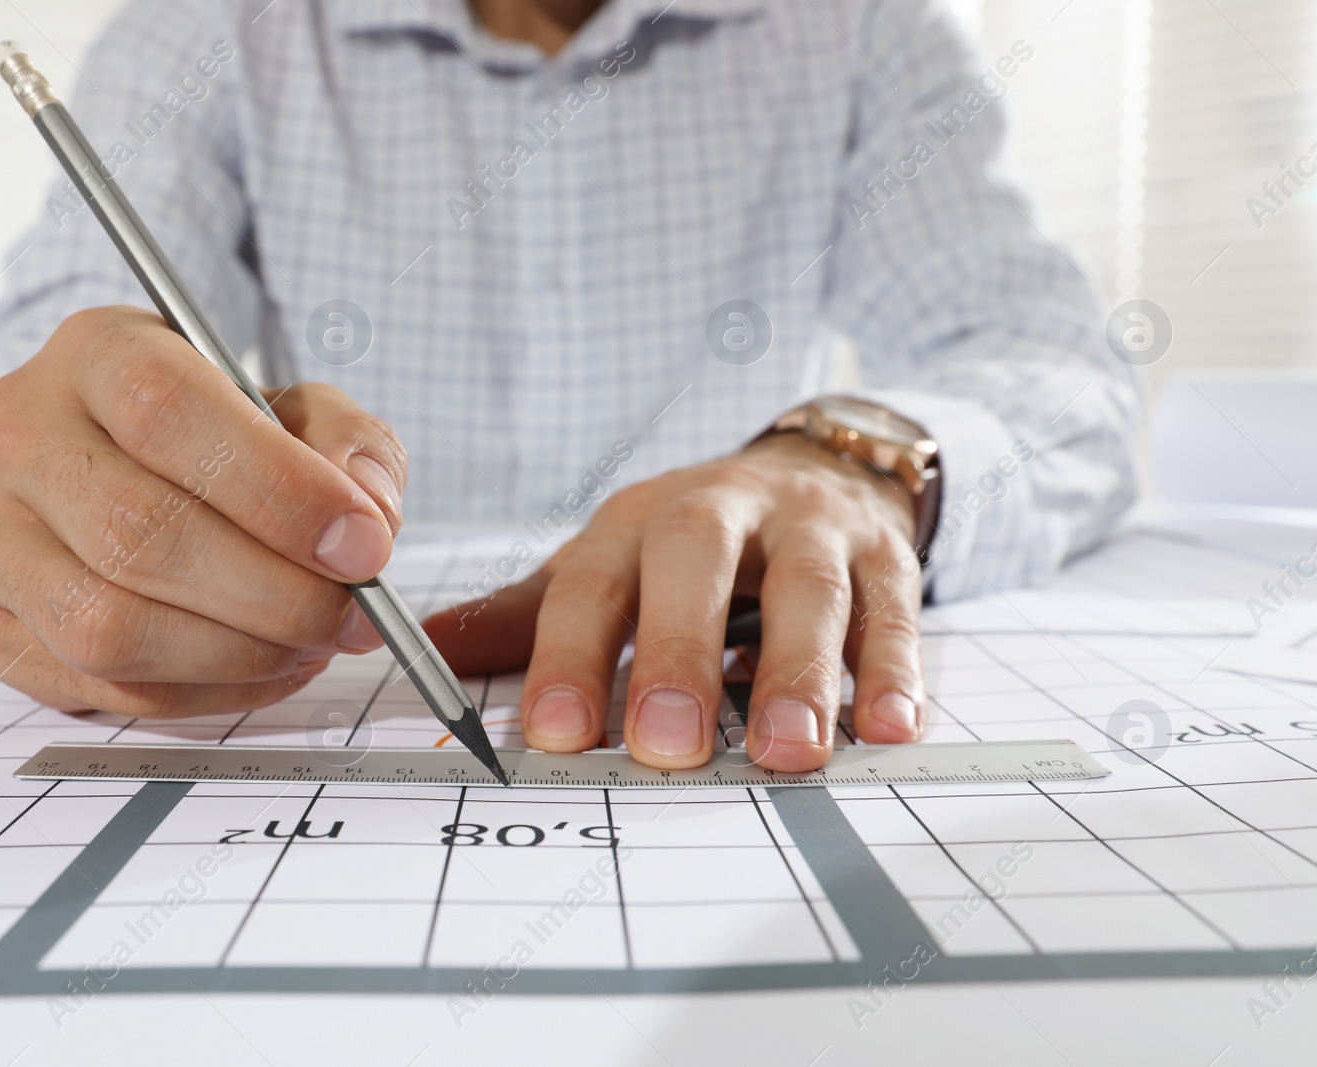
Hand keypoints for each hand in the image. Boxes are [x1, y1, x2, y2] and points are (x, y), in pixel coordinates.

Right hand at [0, 306, 405, 715]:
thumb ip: (347, 444)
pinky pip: (99, 686)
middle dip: (274, 594)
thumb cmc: (216, 436)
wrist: (115, 463)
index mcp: (95, 354)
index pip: (167, 411)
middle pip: (138, 533)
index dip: (278, 489)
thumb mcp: (295, 407)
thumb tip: (366, 518)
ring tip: (309, 644)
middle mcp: (15, 436)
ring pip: (108, 627)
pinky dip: (203, 692)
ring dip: (238, 655)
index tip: (363, 546)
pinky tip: (260, 666)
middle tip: (352, 617)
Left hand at [423, 433, 924, 770]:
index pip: (592, 582)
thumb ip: (525, 620)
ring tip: (787, 751)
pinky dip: (894, 668)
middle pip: (697, 563)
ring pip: (807, 587)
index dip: (570, 655)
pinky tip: (887, 726)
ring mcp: (809, 530)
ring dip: (800, 670)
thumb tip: (422, 664)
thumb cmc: (691, 544)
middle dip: (680, 652)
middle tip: (668, 747)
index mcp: (635, 522)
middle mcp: (721, 512)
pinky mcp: (883, 556)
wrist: (818, 470)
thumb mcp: (607, 565)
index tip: (554, 735)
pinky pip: (894, 609)